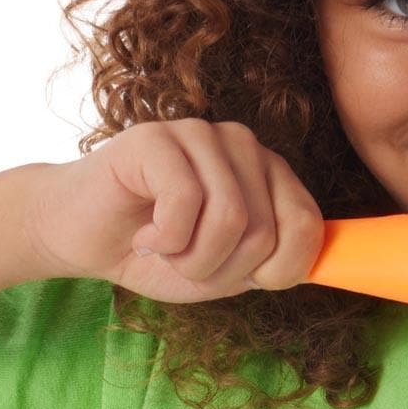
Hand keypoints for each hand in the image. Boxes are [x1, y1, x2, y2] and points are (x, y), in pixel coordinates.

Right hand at [24, 119, 323, 303]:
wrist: (79, 237)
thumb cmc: (159, 253)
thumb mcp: (229, 269)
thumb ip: (278, 261)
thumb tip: (327, 263)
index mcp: (271, 173)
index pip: (309, 225)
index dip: (276, 270)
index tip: (236, 274)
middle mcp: (246, 145)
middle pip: (265, 231)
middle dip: (218, 267)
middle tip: (181, 256)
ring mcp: (204, 134)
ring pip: (231, 219)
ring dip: (188, 257)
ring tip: (161, 243)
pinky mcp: (159, 137)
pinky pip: (186, 204)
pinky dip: (162, 239)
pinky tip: (144, 229)